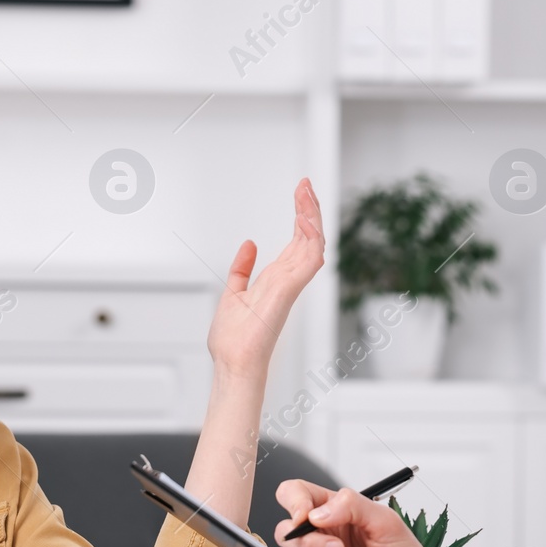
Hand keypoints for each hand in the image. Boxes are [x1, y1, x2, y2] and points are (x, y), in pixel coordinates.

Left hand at [205, 178, 324, 379]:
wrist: (233, 362)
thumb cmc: (234, 341)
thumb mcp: (233, 293)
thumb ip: (242, 270)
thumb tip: (247, 245)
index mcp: (278, 280)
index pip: (297, 241)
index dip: (301, 216)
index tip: (300, 193)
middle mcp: (288, 280)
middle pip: (308, 237)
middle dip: (309, 209)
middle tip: (305, 184)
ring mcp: (291, 285)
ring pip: (312, 244)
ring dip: (311, 216)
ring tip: (305, 192)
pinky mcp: (289, 291)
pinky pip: (309, 260)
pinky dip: (311, 237)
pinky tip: (305, 217)